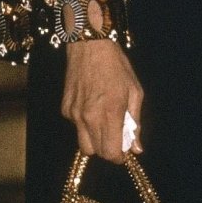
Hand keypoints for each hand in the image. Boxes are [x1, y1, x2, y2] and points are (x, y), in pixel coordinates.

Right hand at [61, 38, 144, 162]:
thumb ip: (135, 122)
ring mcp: (73, 114)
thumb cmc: (116, 67)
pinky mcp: (65, 108)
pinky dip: (85, 124)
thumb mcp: (134, 92)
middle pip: (95, 152)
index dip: (119, 156)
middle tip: (117, 136)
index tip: (125, 150)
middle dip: (108, 149)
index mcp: (109, 113)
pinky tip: (93, 107)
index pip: (110, 152)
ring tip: (105, 122)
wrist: (89, 46)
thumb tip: (137, 148)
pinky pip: (76, 126)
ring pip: (83, 143)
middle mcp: (88, 117)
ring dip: (95, 140)